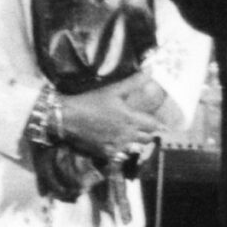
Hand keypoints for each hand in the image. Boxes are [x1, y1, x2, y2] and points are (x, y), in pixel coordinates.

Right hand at [57, 70, 173, 159]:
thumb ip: (134, 81)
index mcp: (131, 119)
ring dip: (137, 144)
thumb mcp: (113, 90)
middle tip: (145, 129)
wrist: (68, 118)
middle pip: (147, 139)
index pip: (154, 126)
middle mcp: (127, 135)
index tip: (158, 123)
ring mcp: (117, 146)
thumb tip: (151, 70)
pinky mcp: (107, 154)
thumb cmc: (91, 102)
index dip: (157, 124)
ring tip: (133, 137)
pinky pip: (123, 156)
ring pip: (136, 149)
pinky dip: (124, 152)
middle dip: (148, 134)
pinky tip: (120, 145)